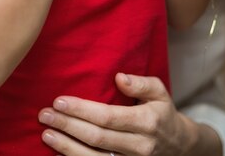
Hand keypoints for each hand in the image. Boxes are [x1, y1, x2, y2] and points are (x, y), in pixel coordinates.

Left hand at [38, 74, 208, 155]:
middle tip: (44, 115)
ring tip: (46, 133)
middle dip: (68, 126)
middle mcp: (138, 146)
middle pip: (97, 138)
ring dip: (66, 146)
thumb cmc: (162, 113)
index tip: (59, 101)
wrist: (180, 147)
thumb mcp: (160, 92)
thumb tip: (119, 77)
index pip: (108, 117)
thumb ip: (141, 83)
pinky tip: (59, 152)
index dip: (82, 110)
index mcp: (146, 121)